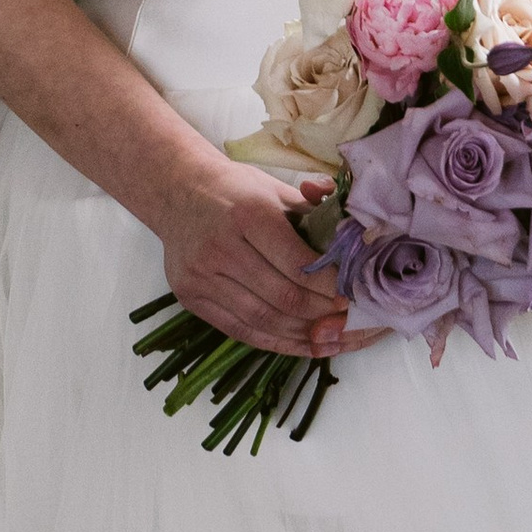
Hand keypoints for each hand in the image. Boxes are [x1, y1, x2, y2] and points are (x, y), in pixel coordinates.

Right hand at [153, 151, 369, 358]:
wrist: (178, 190)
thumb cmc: (237, 189)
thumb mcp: (277, 190)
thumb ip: (316, 215)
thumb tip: (354, 240)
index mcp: (249, 213)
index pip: (298, 264)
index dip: (330, 286)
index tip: (353, 294)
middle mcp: (221, 246)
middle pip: (283, 297)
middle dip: (322, 313)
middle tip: (347, 318)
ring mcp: (201, 277)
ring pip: (263, 320)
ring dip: (303, 333)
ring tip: (330, 334)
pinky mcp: (190, 298)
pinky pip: (240, 331)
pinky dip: (275, 341)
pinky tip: (300, 342)